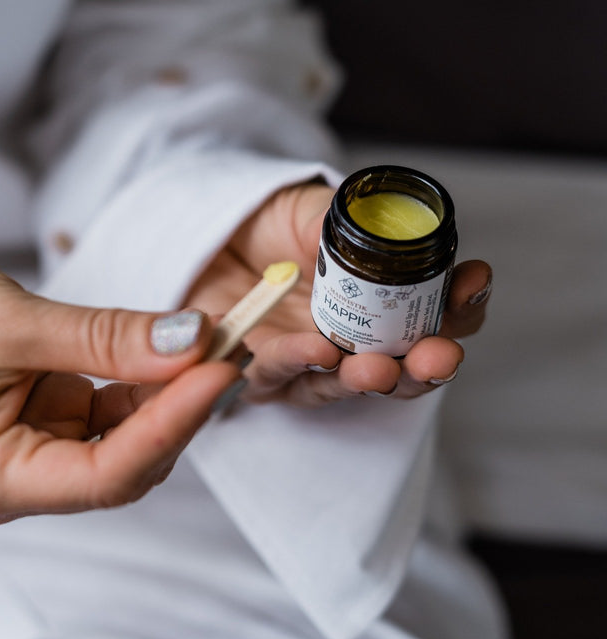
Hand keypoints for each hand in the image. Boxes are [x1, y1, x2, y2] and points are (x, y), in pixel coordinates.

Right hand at [0, 230, 239, 523]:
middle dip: (180, 406)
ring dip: (167, 389)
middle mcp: (13, 477)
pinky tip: (167, 343)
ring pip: (122, 434)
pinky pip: (104, 406)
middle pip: (124, 461)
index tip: (220, 369)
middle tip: (231, 346)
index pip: (107, 474)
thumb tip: (193, 343)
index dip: (173, 425)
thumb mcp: (7, 322)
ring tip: (211, 338)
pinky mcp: (36, 415)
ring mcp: (26, 448)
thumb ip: (104, 339)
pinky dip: (139, 376)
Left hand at [185, 183, 492, 406]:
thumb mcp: (321, 211)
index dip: (463, 306)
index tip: (472, 283)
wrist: (208, 235)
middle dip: (426, 366)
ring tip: (376, 368)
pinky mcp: (256, 375)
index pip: (439, 318)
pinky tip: (314, 350)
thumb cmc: (272, 225)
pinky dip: (295, 363)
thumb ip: (359, 224)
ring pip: (341, 385)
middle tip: (439, 356)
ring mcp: (306, 366)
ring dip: (365, 379)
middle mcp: (354, 346)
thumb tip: (402, 225)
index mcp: (385, 308)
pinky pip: (275, 376)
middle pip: (402, 372)